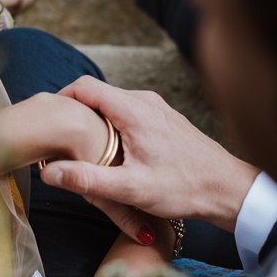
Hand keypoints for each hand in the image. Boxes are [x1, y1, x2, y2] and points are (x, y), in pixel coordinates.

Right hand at [42, 76, 260, 234]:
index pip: (84, 86)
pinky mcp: (166, 120)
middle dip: (75, 116)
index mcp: (134, 110)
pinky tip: (113, 155)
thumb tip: (48, 172)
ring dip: (96, 124)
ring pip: (114, 106)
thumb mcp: (130, 189)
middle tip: (59, 143)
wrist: (228, 189)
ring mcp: (159, 108)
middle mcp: (147, 101)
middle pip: (97, 96)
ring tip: (83, 152)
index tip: (47, 123)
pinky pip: (130, 114)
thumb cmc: (185, 188)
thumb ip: (87, 179)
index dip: (59, 100)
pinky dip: (115, 128)